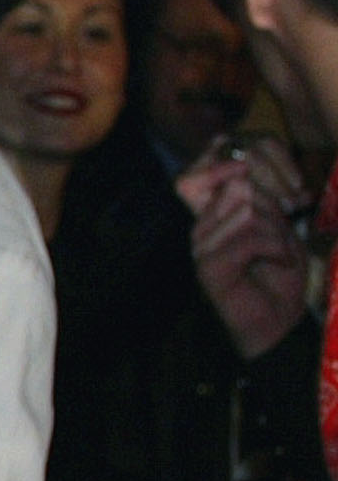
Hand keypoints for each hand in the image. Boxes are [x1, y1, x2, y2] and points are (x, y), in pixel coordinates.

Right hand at [179, 145, 311, 359]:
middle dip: (275, 206)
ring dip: (279, 233)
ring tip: (280, 253)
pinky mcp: (211, 268)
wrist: (279, 320)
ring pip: (249, 212)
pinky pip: (252, 238)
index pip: (198, 174)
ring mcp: (202, 249)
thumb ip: (261, 199)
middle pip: (239, 187)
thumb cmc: (279, 273)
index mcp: (212, 216)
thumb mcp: (277, 225)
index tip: (248, 169)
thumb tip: (242, 174)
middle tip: (282, 234)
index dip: (223, 160)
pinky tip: (280, 263)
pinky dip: (278, 250)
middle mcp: (200, 229)